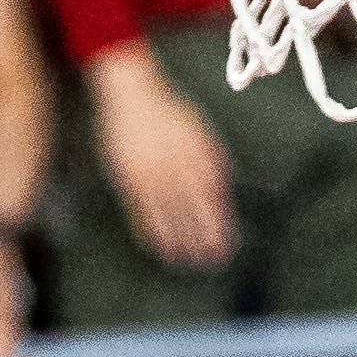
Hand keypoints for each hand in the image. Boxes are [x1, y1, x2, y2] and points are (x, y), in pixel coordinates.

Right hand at [89, 44, 238, 267]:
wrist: (132, 94)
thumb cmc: (167, 112)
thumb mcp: (197, 130)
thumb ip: (212, 156)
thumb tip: (225, 181)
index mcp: (196, 155)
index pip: (213, 199)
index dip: (220, 225)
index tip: (228, 246)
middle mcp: (176, 167)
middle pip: (192, 211)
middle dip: (202, 238)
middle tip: (211, 262)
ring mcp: (151, 172)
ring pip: (166, 214)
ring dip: (176, 240)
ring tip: (183, 261)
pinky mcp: (128, 176)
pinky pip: (139, 209)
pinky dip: (147, 229)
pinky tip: (155, 245)